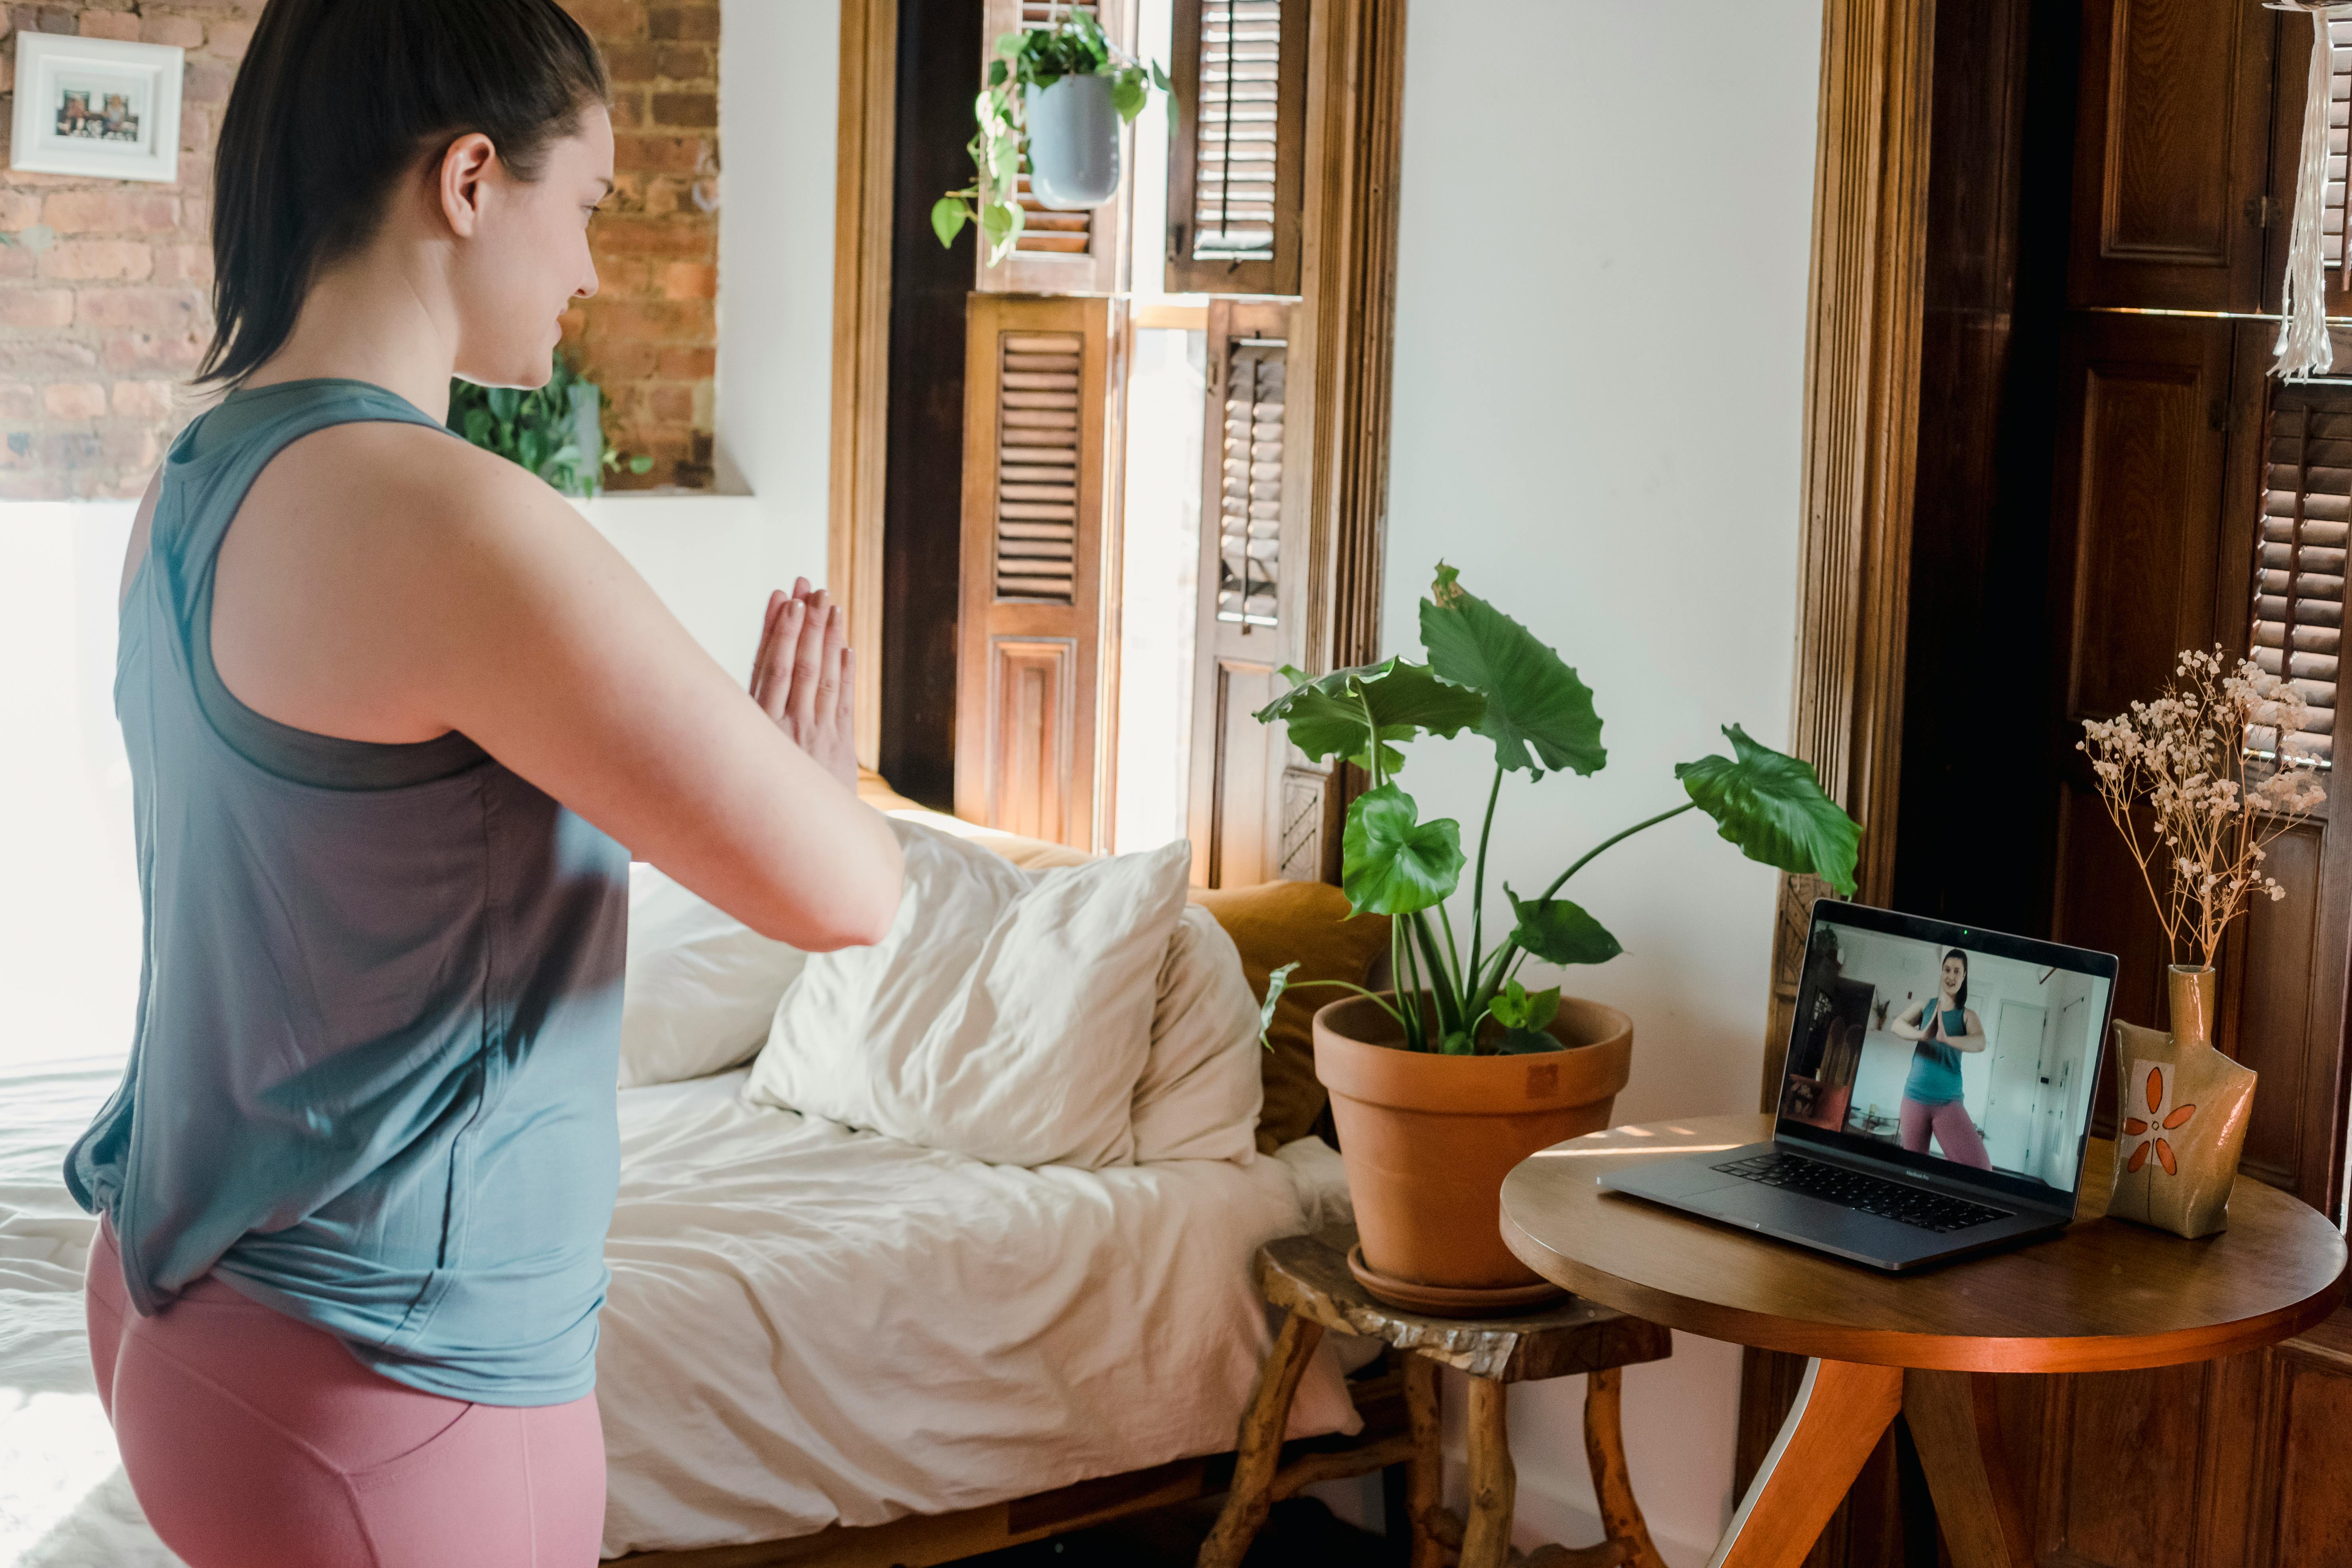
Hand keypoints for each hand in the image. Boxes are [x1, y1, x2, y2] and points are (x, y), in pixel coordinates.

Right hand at [749, 578, 857, 792]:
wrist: (799, 842)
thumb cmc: (760, 801)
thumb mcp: (739, 761)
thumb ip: (741, 719)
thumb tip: (740, 681)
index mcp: (759, 727)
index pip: (770, 667)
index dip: (778, 631)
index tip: (783, 600)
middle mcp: (789, 727)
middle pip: (800, 664)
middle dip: (806, 623)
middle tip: (811, 588)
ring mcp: (817, 736)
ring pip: (824, 678)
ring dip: (828, 638)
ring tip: (830, 605)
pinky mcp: (840, 748)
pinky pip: (844, 703)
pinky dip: (846, 673)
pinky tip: (846, 647)